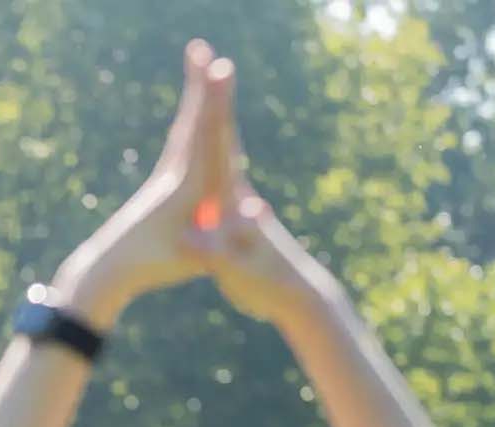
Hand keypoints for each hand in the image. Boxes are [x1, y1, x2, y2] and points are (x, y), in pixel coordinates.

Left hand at [54, 41, 324, 328]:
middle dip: (201, 85)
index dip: (216, 101)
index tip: (221, 67)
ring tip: (198, 68)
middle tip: (200, 48)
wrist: (106, 269)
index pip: (208, 135)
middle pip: (192, 120)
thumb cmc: (151, 267)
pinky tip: (191, 117)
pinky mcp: (159, 187)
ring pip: (183, 128)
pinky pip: (179, 144)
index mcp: (187, 187)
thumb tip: (225, 241)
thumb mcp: (189, 261)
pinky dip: (189, 123)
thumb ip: (212, 248)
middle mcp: (174, 175)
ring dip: (193, 98)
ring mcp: (164, 179)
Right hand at [182, 57, 328, 326]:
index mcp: (235, 200)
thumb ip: (213, 252)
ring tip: (208, 95)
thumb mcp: (235, 272)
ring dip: (215, 124)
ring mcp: (242, 204)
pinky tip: (205, 156)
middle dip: (216, 102)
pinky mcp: (240, 219)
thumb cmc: (268, 285)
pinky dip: (212, 158)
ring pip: (223, 156)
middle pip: (224, 138)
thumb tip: (191, 238)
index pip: (220, 146)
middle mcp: (241, 193)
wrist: (302, 296)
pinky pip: (219, 178)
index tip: (212, 74)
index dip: (215, 110)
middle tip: (210, 62)